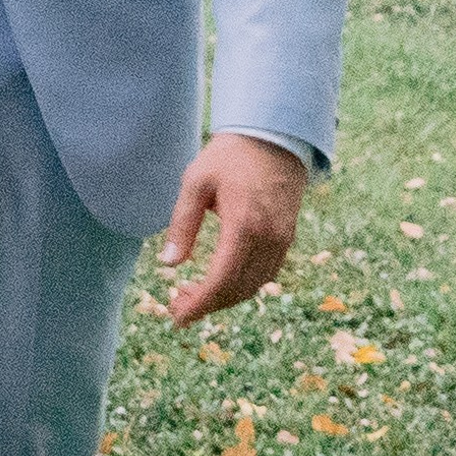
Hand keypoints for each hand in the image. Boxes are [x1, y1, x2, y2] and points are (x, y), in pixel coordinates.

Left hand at [157, 132, 308, 324]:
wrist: (274, 138)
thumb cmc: (229, 157)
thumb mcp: (196, 183)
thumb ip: (182, 225)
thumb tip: (168, 264)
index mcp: (244, 226)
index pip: (221, 280)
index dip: (199, 304)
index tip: (177, 317)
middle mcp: (268, 239)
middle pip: (238, 289)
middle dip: (208, 305)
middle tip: (178, 307)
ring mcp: (282, 240)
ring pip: (254, 285)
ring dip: (225, 299)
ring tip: (194, 297)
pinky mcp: (287, 238)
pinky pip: (266, 273)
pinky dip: (243, 285)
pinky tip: (221, 282)